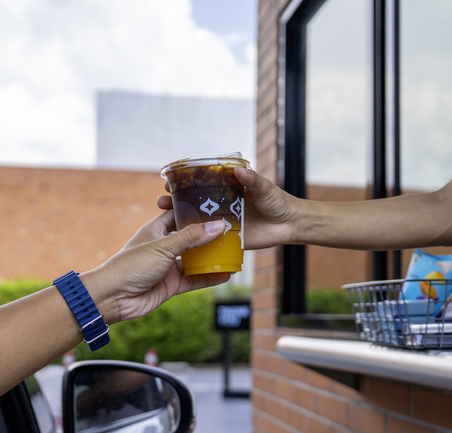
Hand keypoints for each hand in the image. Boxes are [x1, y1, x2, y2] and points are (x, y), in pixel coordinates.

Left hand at [88, 210, 229, 323]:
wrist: (112, 298)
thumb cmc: (131, 266)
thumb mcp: (164, 246)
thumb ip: (192, 237)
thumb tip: (219, 225)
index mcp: (156, 230)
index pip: (178, 214)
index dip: (195, 210)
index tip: (216, 205)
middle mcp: (163, 246)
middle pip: (190, 238)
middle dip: (208, 235)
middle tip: (232, 229)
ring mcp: (168, 266)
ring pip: (195, 260)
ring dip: (211, 257)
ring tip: (233, 252)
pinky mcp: (171, 285)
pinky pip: (194, 279)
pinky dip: (209, 277)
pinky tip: (225, 275)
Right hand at [157, 167, 298, 249]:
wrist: (290, 225)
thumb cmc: (277, 201)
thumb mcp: (264, 188)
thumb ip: (252, 180)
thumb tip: (239, 170)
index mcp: (226, 190)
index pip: (199, 184)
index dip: (183, 183)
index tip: (169, 181)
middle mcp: (220, 205)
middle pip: (192, 203)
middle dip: (174, 202)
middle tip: (161, 201)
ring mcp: (222, 223)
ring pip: (196, 222)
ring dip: (179, 220)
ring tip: (164, 218)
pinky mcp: (228, 239)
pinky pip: (209, 241)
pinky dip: (195, 242)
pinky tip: (181, 243)